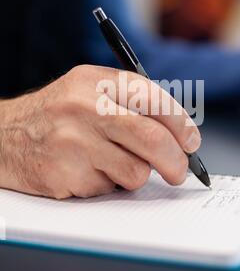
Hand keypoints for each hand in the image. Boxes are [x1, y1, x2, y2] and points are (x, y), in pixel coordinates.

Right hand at [0, 65, 200, 198]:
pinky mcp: (65, 173)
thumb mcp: (89, 91)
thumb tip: (179, 134)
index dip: (181, 125)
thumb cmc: (57, 115)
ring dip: (135, 174)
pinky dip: (108, 184)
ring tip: (112, 163)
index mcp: (96, 82)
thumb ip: (131, 103)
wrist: (4, 136)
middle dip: (176, 161)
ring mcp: (73, 141)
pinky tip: (86, 170)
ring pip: (136, 170)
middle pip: (152, 138)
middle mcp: (85, 107)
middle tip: (180, 171)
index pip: (154, 100)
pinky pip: (109, 188)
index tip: (191, 142)